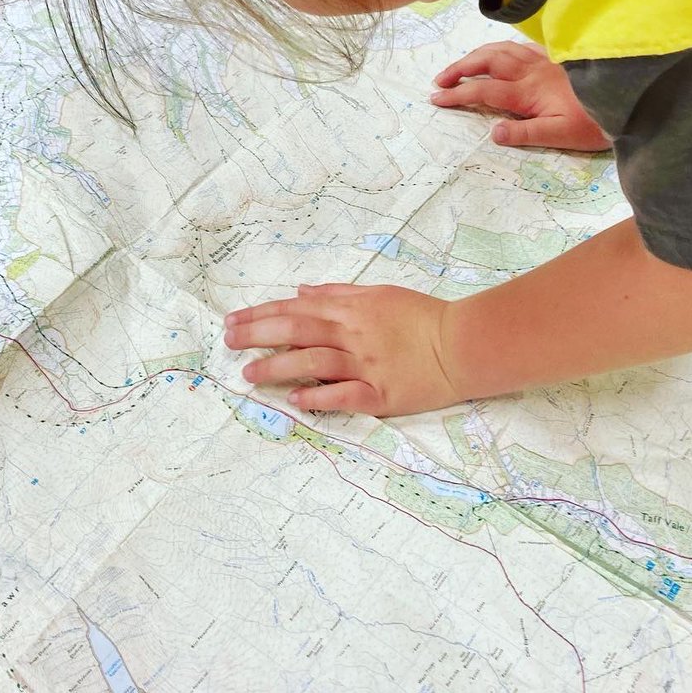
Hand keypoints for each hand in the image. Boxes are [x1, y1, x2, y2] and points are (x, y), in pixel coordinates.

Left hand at [223, 284, 462, 416]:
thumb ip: (338, 294)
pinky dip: (319, 397)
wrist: (463, 343)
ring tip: (249, 374)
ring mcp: (366, 365)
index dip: (261, 314)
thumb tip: (301, 292)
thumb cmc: (422, 317)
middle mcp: (353, 334)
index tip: (233, 320)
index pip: (296, 310)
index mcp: (351, 310)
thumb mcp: (380, 294)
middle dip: (257, 336)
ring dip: (277, 368)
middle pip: (296, 332)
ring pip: (313, 362)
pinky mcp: (381, 394)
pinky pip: (345, 396)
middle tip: (228, 342)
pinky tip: (295, 400)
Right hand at [430, 40, 610, 150]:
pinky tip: (500, 53)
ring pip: (502, 48)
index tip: (436, 99)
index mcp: (528, 91)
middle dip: (459, 68)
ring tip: (461, 65)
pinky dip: (502, 47)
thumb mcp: (560, 136)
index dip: (457, 94)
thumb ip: (526, 133)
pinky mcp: (556, 57)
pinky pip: (522, 46)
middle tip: (439, 80)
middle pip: (486, 61)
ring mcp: (544, 60)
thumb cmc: (596, 122)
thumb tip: (494, 132)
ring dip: (476, 55)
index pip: (483, 90)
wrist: (630, 98)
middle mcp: (532, 70)